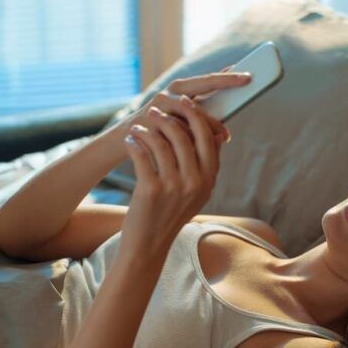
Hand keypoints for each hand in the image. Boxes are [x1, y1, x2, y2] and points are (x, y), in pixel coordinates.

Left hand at [117, 95, 226, 256]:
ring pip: (162, 142)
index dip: (195, 116)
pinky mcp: (152, 190)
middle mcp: (196, 183)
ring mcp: (174, 187)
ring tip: (138, 126)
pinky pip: (143, 155)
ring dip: (148, 129)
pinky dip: (134, 143)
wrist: (150, 244)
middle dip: (170, 117)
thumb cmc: (170, 213)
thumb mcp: (197, 193)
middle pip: (185, 135)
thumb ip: (207, 166)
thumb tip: (218, 135)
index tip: (183, 103)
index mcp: (209, 180)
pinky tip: (130, 140)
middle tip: (155, 110)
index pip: (207, 137)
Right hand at [123, 65, 250, 146]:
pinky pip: (177, 126)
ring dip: (211, 122)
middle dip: (226, 80)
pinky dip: (191, 136)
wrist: (124, 145)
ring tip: (226, 136)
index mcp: (179, 94)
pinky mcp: (150, 118)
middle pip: (203, 83)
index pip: (207, 82)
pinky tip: (201, 144)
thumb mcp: (182, 132)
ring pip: (192, 109)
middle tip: (247, 79)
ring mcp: (159, 104)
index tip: (248, 73)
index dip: (226, 76)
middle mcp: (170, 93)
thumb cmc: (157, 139)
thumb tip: (225, 134)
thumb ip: (200, 128)